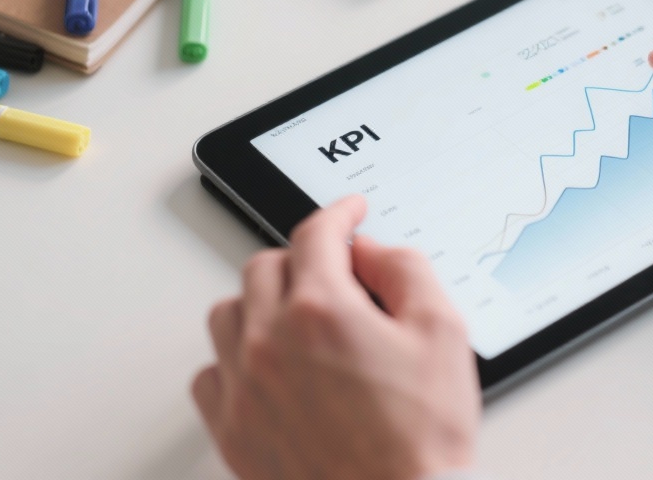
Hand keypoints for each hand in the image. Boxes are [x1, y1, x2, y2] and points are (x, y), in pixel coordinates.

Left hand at [192, 195, 480, 479]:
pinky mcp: (231, 430)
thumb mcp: (443, 333)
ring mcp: (243, 387)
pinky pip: (209, 374)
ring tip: (297, 318)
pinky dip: (233, 360)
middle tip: (334, 273)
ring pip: (228, 313)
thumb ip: (406, 271)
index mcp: (321, 310)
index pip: (316, 234)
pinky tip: (266, 368)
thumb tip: (372, 251)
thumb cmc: (421, 439)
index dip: (338, 214)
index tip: (348, 213)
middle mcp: (270, 341)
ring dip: (261, 303)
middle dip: (303, 259)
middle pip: (265, 266)